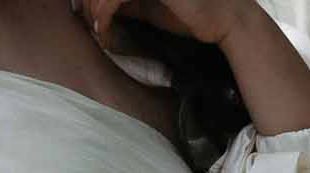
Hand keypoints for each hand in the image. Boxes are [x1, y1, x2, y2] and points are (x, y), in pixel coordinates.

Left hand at [79, 0, 251, 45]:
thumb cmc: (191, 12)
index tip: (89, 16)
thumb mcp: (150, 5)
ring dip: (93, 11)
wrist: (223, 19)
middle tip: (90, 26)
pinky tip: (104, 33)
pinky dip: (103, 17)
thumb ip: (128, 1)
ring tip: (98, 32)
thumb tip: (101, 8)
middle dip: (87, 2)